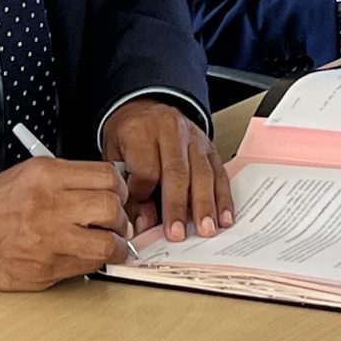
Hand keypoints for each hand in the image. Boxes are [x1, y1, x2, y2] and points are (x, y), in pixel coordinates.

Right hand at [0, 158, 128, 290]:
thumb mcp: (31, 174)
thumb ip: (69, 178)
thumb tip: (107, 187)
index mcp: (46, 175)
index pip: (106, 177)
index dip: (120, 189)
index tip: (119, 196)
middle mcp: (49, 205)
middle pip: (111, 208)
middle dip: (121, 217)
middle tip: (116, 222)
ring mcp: (49, 239)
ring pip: (107, 243)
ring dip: (116, 246)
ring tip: (110, 243)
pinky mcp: (48, 268)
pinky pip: (88, 266)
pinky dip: (95, 262)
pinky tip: (88, 255)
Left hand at [103, 98, 232, 243]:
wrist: (145, 108)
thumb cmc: (129, 134)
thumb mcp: (115, 156)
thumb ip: (128, 189)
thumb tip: (143, 223)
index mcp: (141, 131)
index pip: (145, 169)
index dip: (143, 196)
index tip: (141, 216)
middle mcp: (170, 131)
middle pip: (176, 172)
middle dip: (178, 206)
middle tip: (177, 233)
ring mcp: (194, 138)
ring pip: (202, 173)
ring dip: (205, 205)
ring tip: (206, 229)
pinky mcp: (210, 148)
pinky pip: (219, 173)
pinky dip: (223, 198)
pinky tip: (224, 217)